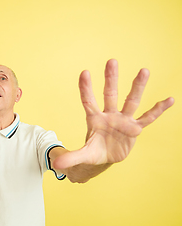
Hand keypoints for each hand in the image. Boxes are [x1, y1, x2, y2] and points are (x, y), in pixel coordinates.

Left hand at [54, 59, 173, 168]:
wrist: (106, 157)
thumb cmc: (93, 151)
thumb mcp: (83, 155)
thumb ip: (72, 157)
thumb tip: (56, 165)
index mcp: (94, 119)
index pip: (88, 101)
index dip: (86, 88)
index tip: (84, 72)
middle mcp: (109, 115)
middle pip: (110, 94)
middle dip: (111, 79)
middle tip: (112, 61)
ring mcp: (123, 120)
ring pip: (131, 101)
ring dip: (137, 87)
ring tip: (144, 70)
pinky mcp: (135, 128)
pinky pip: (148, 118)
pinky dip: (158, 110)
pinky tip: (169, 99)